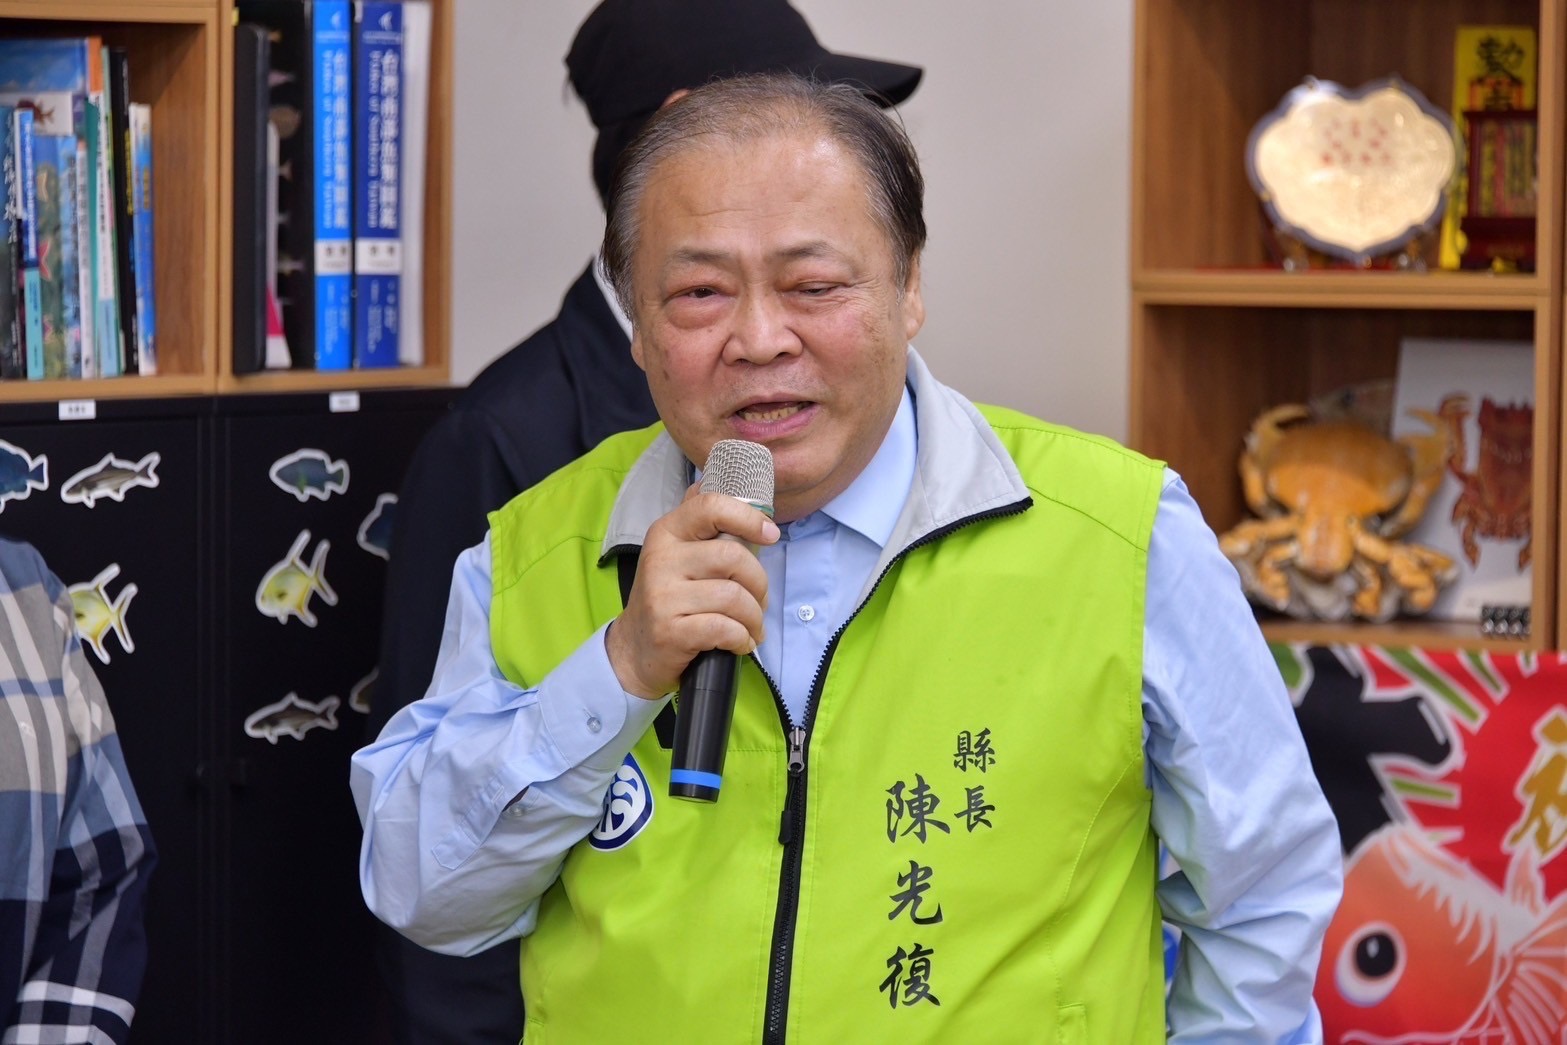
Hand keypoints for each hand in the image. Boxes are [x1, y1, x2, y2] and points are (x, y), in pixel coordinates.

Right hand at [606, 488, 779, 699]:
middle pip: (733, 558)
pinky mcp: (670, 631)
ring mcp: (663, 596)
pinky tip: (740, 642)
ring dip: (754, 618)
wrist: (634, 650)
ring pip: (734, 597)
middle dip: (759, 584)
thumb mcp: (676, 553)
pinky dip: (742, 639)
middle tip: (759, 601)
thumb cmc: (668, 598)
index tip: (770, 535)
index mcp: (667, 532)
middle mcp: (661, 559)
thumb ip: (698, 520)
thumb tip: (720, 478)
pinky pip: (725, 629)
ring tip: (751, 627)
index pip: (710, 507)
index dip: (748, 517)